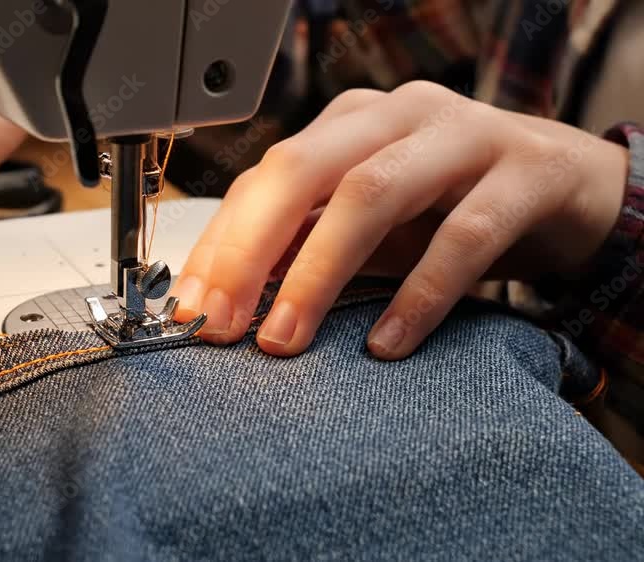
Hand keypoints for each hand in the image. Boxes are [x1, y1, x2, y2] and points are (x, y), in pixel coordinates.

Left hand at [171, 81, 628, 359]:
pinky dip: (419, 293)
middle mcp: (399, 115)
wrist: (571, 187)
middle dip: (249, 251)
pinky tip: (385, 343)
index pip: (266, 176)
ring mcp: (465, 137)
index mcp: (351, 122)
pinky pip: (465, 234)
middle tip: (220, 324)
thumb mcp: (373, 227)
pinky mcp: (526, 174)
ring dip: (318, 273)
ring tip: (284, 339)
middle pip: (302, 172)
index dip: (222, 243)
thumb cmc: (454, 205)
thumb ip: (309, 246)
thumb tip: (229, 295)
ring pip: (372, 194)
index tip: (190, 308)